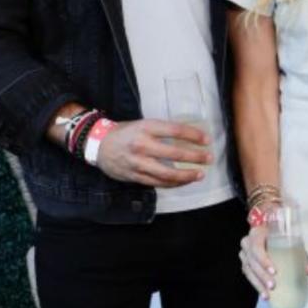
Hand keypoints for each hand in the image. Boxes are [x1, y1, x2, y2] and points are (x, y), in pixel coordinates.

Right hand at [95, 119, 210, 186]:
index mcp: (146, 127)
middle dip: (195, 157)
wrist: (98, 144)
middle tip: (209, 158)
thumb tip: (189, 136)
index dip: (193, 135)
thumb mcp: (144, 124)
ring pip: (166, 173)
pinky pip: (157, 182)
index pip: (175, 130)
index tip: (207, 140)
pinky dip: (173, 183)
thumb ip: (163, 131)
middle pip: (174, 153)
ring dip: (186, 175)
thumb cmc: (126, 132)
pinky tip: (184, 181)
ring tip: (200, 174)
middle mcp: (142, 145)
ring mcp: (138, 163)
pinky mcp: (134, 176)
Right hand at [238, 225, 307, 299]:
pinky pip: (248, 276)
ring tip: (267, 295)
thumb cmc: (279, 235)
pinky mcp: (244, 264)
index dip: (264, 260)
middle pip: (252, 262)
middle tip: (273, 286)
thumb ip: (300, 254)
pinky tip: (264, 294)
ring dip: (258, 284)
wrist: (266, 231)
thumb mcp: (289, 240)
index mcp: (256, 234)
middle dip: (262, 276)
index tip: (274, 271)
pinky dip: (256, 285)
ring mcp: (243, 254)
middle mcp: (247, 243)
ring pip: (249, 271)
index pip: (257, 248)